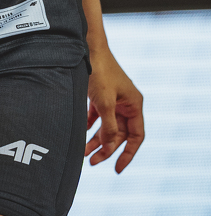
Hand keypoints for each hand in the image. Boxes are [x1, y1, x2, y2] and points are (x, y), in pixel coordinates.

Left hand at [85, 45, 143, 172]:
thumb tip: (108, 146)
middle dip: (106, 148)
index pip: (136, 137)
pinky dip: (89, 125)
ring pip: (107, 126)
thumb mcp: (105, 102)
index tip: (117, 169)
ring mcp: (113, 99)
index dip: (128, 154)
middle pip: (119, 134)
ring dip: (96, 139)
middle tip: (92, 162)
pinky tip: (80, 134)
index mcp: (134, 105)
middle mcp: (126, 103)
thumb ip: (109, 126)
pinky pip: (97, 116)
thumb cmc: (100, 71)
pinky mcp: (101, 95)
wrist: (87, 47)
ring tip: (83, 153)